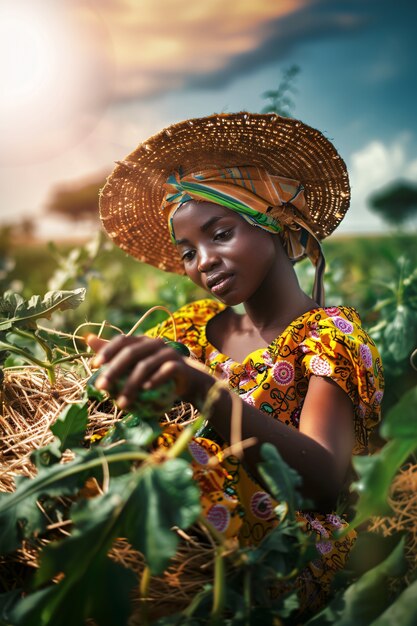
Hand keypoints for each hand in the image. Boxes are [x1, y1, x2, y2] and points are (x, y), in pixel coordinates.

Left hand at [86, 334, 212, 409]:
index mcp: (142, 340)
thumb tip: (88, 338)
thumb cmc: (157, 370)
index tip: (95, 365)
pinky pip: (166, 370)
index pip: (122, 340)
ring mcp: (168, 353)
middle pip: (131, 353)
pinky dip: (155, 380)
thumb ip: (114, 352)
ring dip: (131, 385)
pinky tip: (145, 390)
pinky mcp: (180, 365)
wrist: (187, 379)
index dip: (107, 350)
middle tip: (101, 387)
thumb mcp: (136, 362)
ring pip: (146, 365)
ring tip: (121, 403)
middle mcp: (155, 343)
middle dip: (114, 370)